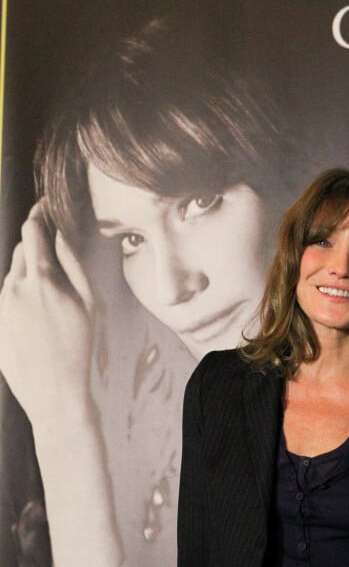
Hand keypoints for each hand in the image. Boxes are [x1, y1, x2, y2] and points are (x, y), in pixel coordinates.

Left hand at [0, 201, 95, 423]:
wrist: (54, 391)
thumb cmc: (80, 346)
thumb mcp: (89, 303)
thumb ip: (73, 264)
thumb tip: (61, 235)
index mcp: (41, 280)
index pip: (32, 232)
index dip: (39, 214)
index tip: (45, 207)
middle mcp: (13, 288)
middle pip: (20, 252)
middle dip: (36, 247)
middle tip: (56, 258)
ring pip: (12, 276)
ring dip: (29, 275)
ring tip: (51, 301)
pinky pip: (5, 298)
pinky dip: (20, 296)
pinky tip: (37, 319)